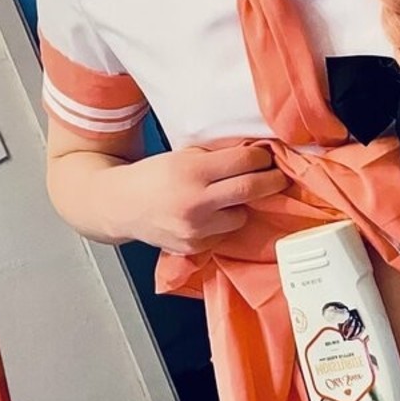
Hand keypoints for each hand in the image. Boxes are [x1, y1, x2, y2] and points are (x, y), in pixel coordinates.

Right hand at [109, 144, 288, 253]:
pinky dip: (222, 223)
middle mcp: (195, 201)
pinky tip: (210, 214)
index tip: (267, 156)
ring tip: (230, 197)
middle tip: (279, 176)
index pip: (244, 162)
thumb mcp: (182, 156)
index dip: (262, 158)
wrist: (120, 206)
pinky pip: (224, 234)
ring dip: (242, 206)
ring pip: (241, 216)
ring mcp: (195, 228)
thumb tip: (254, 153)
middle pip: (251, 189)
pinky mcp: (194, 247)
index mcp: (192, 171)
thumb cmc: (153, 176)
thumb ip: (215, 157)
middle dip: (272, 181)